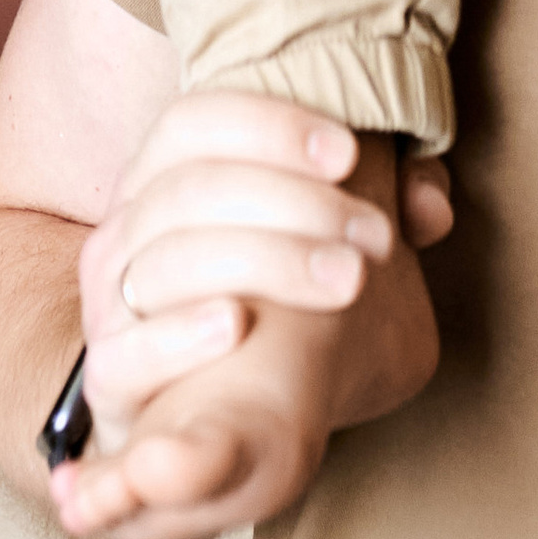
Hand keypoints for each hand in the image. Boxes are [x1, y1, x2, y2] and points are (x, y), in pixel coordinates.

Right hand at [50, 97, 450, 538]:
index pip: (195, 121)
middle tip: (376, 238)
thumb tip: (430, 209)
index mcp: (166, 176)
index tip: (349, 154)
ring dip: (267, 262)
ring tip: (348, 281)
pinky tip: (240, 325)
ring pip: (168, 261)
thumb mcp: (329, 248)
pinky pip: (125, 351)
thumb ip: (386, 210)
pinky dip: (179, 334)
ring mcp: (110, 304)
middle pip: (193, 188)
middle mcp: (127, 228)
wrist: (200, 417)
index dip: (270, 126)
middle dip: (295, 203)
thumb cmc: (274, 310)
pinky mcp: (107, 381)